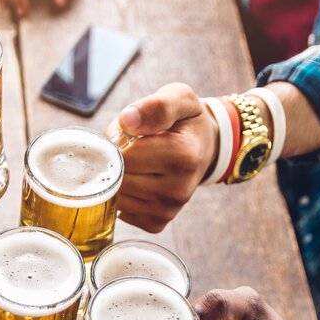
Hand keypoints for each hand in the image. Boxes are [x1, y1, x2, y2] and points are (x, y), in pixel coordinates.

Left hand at [104, 83, 218, 232]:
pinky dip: (124, 197)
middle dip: (114, 162)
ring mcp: (169, 208)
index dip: (115, 142)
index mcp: (182, 155)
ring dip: (117, 180)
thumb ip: (156, 106)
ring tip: (136, 164)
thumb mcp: (178, 98)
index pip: (125, 157)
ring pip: (117, 198)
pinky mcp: (159, 221)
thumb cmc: (186, 121)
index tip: (126, 133)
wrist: (205, 146)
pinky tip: (138, 181)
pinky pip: (123, 213)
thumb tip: (128, 120)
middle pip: (119, 179)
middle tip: (130, 148)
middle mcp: (178, 188)